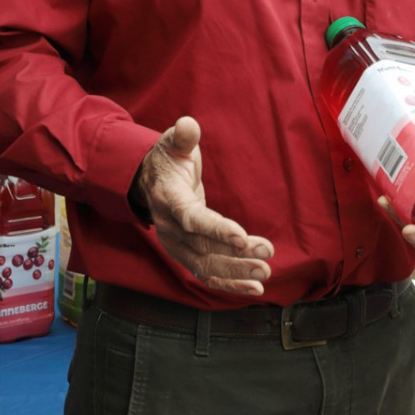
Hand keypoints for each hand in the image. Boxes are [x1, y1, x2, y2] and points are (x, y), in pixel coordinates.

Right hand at [135, 117, 274, 296]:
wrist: (149, 182)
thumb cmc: (167, 160)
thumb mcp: (173, 143)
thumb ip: (183, 137)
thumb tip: (189, 124)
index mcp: (168, 199)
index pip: (192, 218)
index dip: (217, 229)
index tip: (242, 238)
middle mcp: (169, 227)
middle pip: (203, 247)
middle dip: (235, 255)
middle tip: (265, 256)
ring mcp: (176, 244)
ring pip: (205, 266)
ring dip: (235, 273)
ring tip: (263, 273)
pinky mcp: (185, 254)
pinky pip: (206, 274)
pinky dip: (228, 284)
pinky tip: (252, 289)